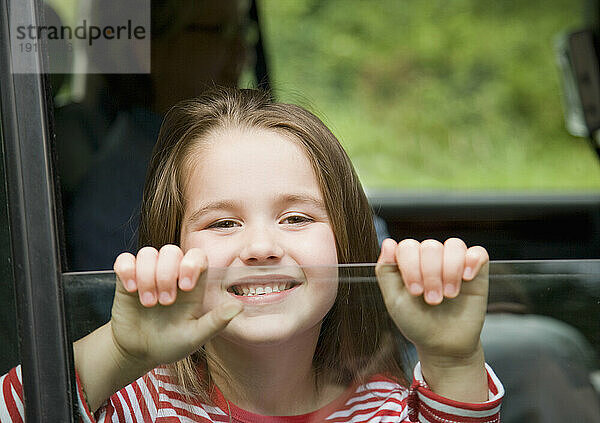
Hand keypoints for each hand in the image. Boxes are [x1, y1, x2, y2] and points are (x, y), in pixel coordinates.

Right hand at [110, 245, 242, 370]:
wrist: (138, 353)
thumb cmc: (170, 344)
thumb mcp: (194, 337)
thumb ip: (215, 322)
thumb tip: (239, 306)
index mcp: (192, 284)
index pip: (197, 256)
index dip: (191, 264)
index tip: (185, 287)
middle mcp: (171, 274)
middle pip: (171, 251)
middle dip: (167, 274)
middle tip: (165, 302)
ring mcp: (148, 274)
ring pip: (148, 253)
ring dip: (147, 276)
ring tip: (148, 303)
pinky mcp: (126, 280)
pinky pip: (125, 260)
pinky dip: (127, 270)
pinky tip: (131, 289)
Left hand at [375, 238, 487, 358]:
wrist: (443, 344)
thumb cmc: (417, 322)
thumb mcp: (394, 300)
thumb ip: (386, 270)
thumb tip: (388, 243)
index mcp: (409, 261)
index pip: (408, 246)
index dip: (411, 267)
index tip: (415, 292)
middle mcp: (430, 257)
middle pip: (431, 246)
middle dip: (431, 275)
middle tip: (433, 300)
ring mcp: (453, 262)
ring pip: (454, 245)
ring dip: (451, 271)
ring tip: (449, 295)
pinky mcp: (476, 271)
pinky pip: (478, 253)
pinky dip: (472, 262)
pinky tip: (467, 278)